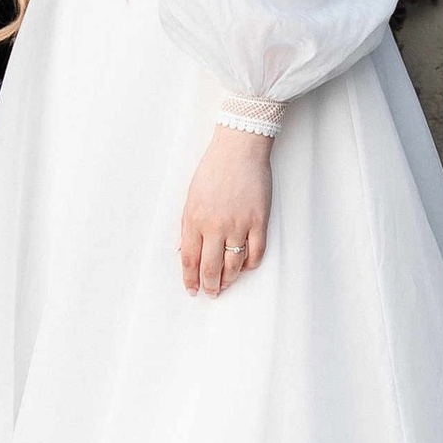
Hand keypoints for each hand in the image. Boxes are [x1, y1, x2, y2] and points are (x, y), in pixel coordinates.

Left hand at [179, 127, 269, 298]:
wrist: (239, 149)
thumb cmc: (213, 170)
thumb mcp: (191, 197)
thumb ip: (188, 225)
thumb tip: (184, 250)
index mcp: (194, 219)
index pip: (189, 259)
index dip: (190, 279)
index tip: (191, 290)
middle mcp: (215, 225)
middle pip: (210, 268)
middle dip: (209, 286)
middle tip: (210, 293)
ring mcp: (238, 224)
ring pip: (233, 265)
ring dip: (229, 280)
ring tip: (225, 285)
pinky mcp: (259, 221)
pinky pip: (255, 253)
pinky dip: (250, 265)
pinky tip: (244, 267)